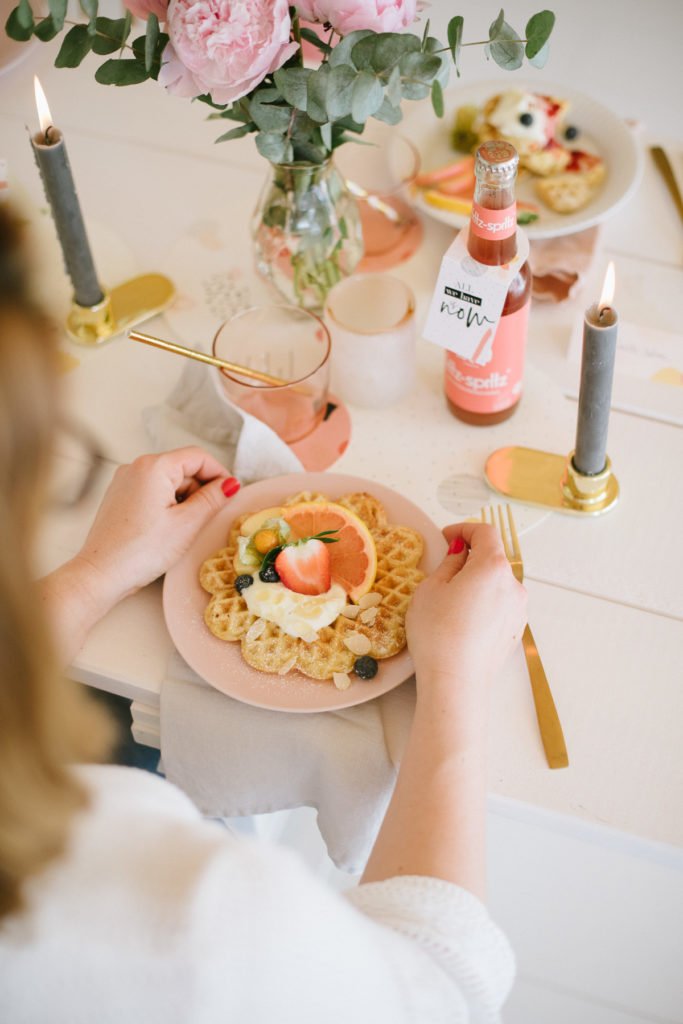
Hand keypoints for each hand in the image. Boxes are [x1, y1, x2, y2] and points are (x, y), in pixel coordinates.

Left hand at [74, 447, 239, 604]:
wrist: (101, 574)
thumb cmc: (141, 551)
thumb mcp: (187, 524)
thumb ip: (212, 499)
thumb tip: (230, 484)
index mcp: (154, 466)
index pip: (198, 457)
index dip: (219, 473)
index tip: (231, 494)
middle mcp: (136, 467)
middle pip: (183, 468)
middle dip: (201, 489)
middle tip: (210, 517)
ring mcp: (125, 482)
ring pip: (169, 481)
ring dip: (185, 499)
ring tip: (186, 528)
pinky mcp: (121, 497)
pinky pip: (153, 492)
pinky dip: (168, 505)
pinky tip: (169, 528)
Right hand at [406, 522, 526, 709]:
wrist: (455, 681)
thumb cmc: (438, 633)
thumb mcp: (431, 589)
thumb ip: (449, 563)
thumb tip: (458, 554)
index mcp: (493, 567)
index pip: (485, 533)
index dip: (464, 528)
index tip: (447, 536)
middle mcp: (513, 585)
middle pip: (494, 558)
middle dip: (471, 556)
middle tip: (445, 567)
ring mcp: (517, 610)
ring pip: (497, 583)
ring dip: (478, 581)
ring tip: (451, 598)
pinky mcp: (515, 630)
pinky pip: (500, 604)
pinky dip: (484, 601)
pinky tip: (463, 618)